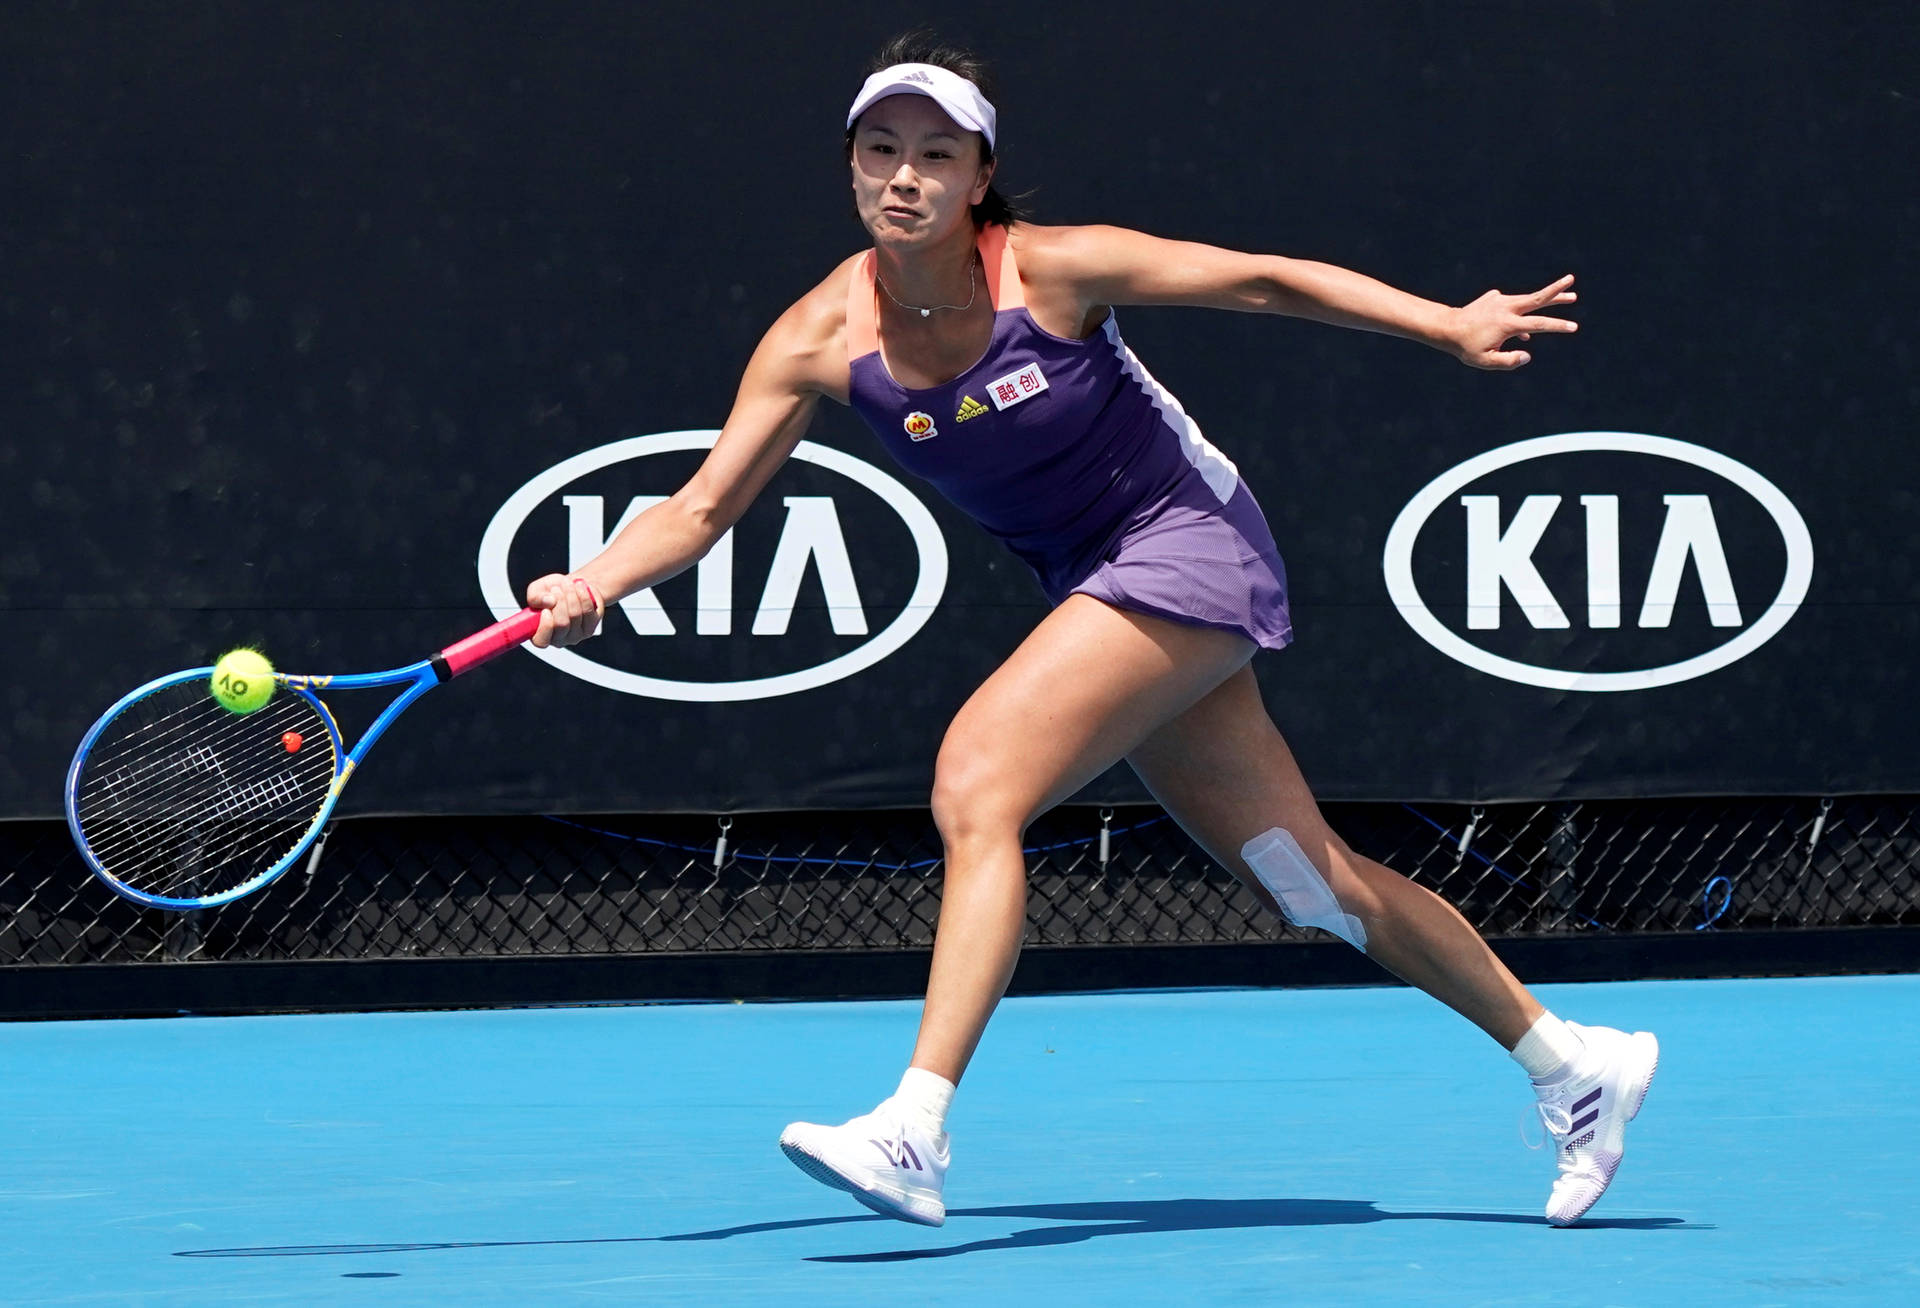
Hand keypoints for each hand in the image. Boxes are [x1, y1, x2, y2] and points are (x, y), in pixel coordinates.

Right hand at [525, 574, 605, 647]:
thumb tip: (549, 601)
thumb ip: (535, 597)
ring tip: (567, 584)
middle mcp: (558, 640)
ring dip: (571, 594)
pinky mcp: (590, 629)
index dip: (545, 626)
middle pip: (562, 624)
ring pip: (575, 615)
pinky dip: (583, 595)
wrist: (572, 588)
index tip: (546, 610)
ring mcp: (575, 636)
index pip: (541, 641)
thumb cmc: (551, 592)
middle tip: (556, 588)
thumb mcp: (537, 590)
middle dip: (559, 601)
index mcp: (539, 635)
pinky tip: (579, 587)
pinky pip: (588, 610)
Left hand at [1448, 274, 1578, 369]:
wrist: (1447, 328)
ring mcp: (1500, 300)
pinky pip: (1511, 306)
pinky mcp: (1494, 297)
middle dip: (1556, 290)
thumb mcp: (1487, 361)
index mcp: (1509, 324)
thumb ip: (1509, 361)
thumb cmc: (1467, 347)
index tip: (1573, 327)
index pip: (1539, 325)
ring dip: (1547, 297)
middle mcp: (1507, 308)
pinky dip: (1518, 313)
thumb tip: (1527, 355)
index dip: (1558, 326)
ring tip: (1568, 297)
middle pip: (1537, 298)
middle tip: (1572, 280)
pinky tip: (1510, 327)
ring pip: (1528, 298)